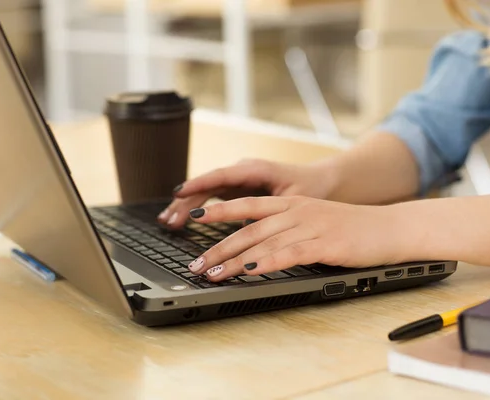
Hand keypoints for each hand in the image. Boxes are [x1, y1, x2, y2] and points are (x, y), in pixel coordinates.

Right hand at [158, 159, 337, 228]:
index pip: (221, 175)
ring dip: (186, 206)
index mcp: (255, 169)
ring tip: (167, 222)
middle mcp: (242, 172)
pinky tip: (181, 220)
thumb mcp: (295, 199)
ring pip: (206, 191)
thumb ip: (271, 210)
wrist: (322, 181)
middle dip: (185, 201)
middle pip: (207, 184)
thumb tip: (248, 228)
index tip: (180, 193)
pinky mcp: (238, 190)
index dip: (199, 184)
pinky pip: (212, 197)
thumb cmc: (311, 188)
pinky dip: (197, 209)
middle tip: (168, 219)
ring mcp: (238, 180)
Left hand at [185, 196, 409, 280]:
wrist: (390, 227)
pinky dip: (266, 263)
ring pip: (263, 242)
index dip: (219, 210)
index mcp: (293, 204)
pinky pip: (289, 254)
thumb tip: (258, 246)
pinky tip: (250, 272)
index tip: (194, 217)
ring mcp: (310, 226)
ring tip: (214, 274)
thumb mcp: (315, 220)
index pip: (247, 205)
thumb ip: (287, 229)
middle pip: (248, 228)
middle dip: (218, 247)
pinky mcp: (325, 244)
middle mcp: (297, 212)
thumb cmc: (353, 229)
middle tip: (197, 263)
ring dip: (234, 261)